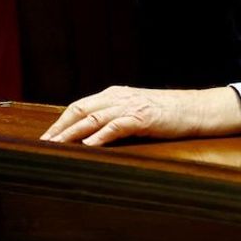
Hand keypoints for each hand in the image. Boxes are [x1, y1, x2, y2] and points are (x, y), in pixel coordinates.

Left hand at [41, 85, 240, 145]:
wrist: (197, 109)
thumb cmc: (167, 113)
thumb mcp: (136, 110)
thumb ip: (114, 116)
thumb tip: (88, 134)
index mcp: (115, 94)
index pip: (79, 106)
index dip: (59, 122)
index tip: (45, 138)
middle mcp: (119, 97)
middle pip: (80, 110)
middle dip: (59, 128)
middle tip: (43, 145)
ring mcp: (131, 106)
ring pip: (94, 118)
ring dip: (72, 134)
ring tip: (57, 146)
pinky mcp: (144, 117)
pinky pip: (118, 125)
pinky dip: (101, 135)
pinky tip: (90, 145)